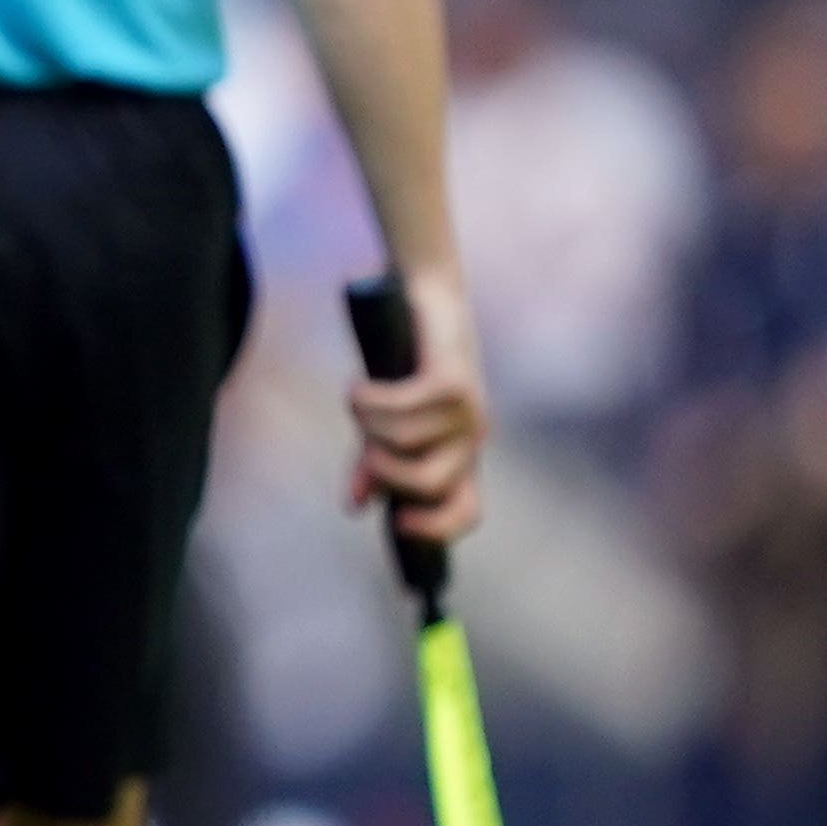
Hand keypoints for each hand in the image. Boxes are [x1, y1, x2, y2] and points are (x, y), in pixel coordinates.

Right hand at [349, 266, 488, 547]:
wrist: (426, 296)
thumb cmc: (406, 364)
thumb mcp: (388, 423)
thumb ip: (374, 463)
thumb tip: (355, 505)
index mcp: (460, 455)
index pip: (467, 512)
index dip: (437, 529)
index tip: (398, 523)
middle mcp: (471, 438)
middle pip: (427, 483)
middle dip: (383, 468)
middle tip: (363, 443)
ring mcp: (467, 410)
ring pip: (403, 440)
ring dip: (366, 420)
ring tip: (359, 396)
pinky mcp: (453, 380)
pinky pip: (400, 405)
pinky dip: (367, 398)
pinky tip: (359, 385)